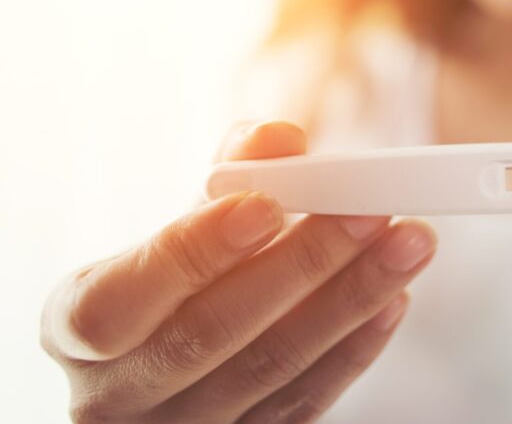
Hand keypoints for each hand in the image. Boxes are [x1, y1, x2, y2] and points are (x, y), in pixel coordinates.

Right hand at [42, 121, 436, 422]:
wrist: (176, 363)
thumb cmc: (177, 280)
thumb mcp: (186, 226)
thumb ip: (229, 177)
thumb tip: (280, 138)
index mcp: (79, 328)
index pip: (117, 303)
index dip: (191, 253)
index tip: (267, 204)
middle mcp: (117, 396)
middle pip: (209, 335)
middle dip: (301, 264)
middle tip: (371, 210)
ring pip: (271, 370)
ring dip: (351, 299)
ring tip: (409, 241)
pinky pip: (305, 402)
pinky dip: (356, 347)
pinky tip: (394, 298)